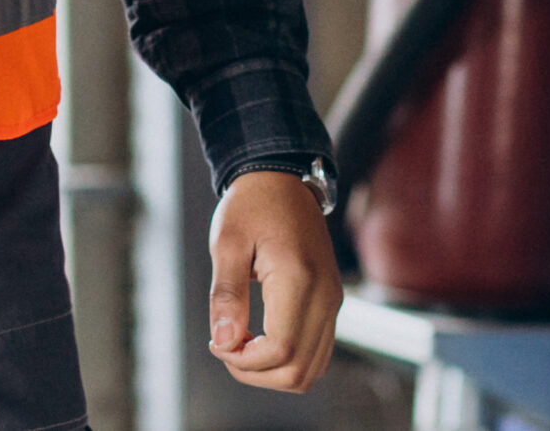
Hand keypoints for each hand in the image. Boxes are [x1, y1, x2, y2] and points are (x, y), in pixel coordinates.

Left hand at [205, 170, 344, 392]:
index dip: (245, 360)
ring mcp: (333, 302)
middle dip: (254, 372)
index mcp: (299, 279)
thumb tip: (223, 342)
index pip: (281, 349)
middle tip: (224, 344)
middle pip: (298, 371)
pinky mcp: (331, 303)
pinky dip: (287, 360)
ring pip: (311, 370)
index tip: (216, 341)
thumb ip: (226, 294)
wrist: (282, 178)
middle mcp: (326, 296)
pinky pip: (316, 353)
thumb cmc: (251, 206)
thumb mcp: (227, 243)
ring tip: (239, 342)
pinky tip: (258, 337)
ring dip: (272, 371)